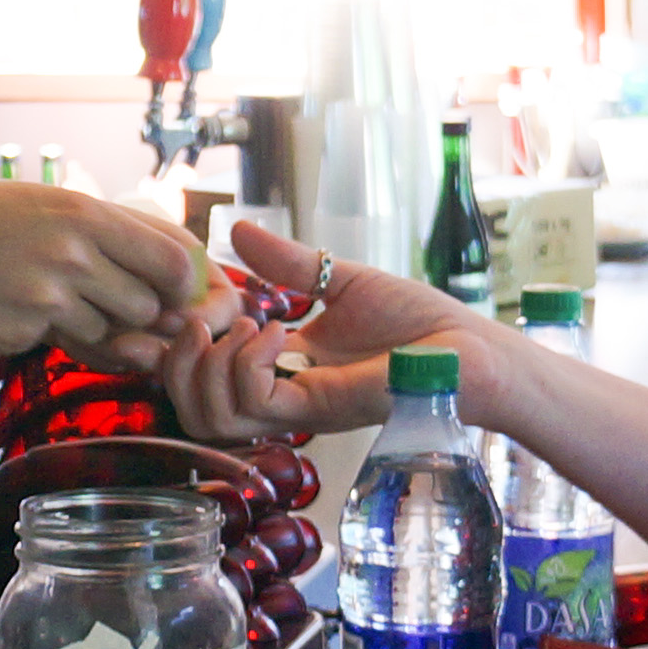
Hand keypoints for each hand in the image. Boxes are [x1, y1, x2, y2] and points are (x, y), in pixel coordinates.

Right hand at [0, 178, 206, 366]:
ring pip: (108, 333)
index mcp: (85, 214)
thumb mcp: (57, 205)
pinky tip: (18, 307)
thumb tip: (190, 272)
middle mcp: (69, 255)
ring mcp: (43, 299)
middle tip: (106, 295)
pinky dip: (52, 334)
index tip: (176, 292)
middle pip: (146, 307)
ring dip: (93, 324)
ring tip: (51, 294)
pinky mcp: (19, 333)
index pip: (172, 261)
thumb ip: (123, 234)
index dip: (183, 286)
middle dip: (138, 311)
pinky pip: (63, 346)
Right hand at [191, 219, 493, 436]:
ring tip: (242, 326)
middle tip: (201, 326)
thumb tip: (235, 231)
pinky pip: (257, 401)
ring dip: (210, 366)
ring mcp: (301, 407)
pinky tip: (273, 331)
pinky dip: (247, 364)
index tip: (195, 311)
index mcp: (288, 370)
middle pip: (197, 413)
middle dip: (178, 369)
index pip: (208, 382)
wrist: (469, 348)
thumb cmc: (420, 321)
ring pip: (216, 417)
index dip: (183, 354)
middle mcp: (287, 396)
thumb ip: (286, 263)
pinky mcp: (322, 408)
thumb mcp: (340, 280)